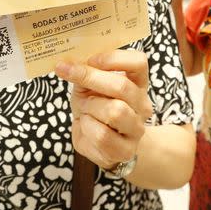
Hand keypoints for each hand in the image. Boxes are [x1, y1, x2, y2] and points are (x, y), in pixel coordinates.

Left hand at [55, 50, 152, 170]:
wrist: (101, 142)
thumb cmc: (95, 107)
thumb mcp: (89, 86)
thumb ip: (85, 73)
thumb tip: (68, 64)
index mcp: (137, 83)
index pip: (138, 62)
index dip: (112, 58)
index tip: (89, 60)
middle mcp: (142, 105)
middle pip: (122, 86)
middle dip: (91, 79)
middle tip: (69, 74)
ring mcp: (137, 129)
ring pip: (114, 112)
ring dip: (89, 107)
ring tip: (83, 109)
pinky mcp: (125, 151)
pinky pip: (102, 135)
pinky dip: (86, 128)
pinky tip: (85, 126)